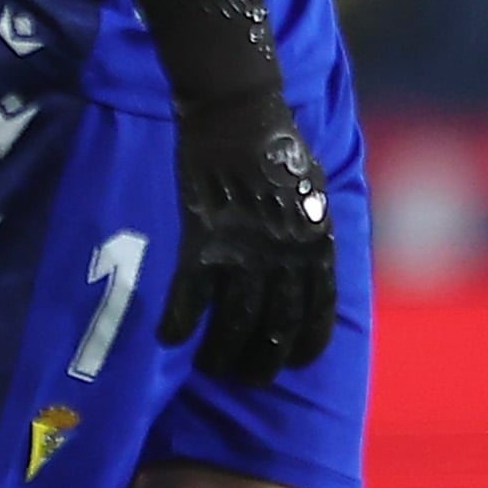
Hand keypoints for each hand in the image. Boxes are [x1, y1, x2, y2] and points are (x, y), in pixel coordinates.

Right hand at [158, 88, 335, 382]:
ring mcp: (244, 251)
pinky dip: (179, 320)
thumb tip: (314, 255)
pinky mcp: (202, 239)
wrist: (236, 111)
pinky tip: (170, 337)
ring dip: (221, 351)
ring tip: (211, 366)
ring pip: (234, 320)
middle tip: (246, 376)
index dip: (306, 345)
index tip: (293, 363)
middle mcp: (285, 257)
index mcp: (317, 244)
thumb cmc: (278, 142)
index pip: (318, 313)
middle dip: (262, 360)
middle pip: (276, 327)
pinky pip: (190, 294)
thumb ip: (315, 226)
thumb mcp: (317, 187)